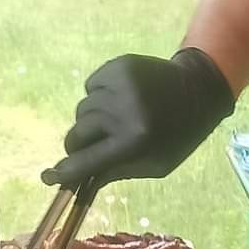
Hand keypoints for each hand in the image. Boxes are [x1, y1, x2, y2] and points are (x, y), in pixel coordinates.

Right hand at [44, 48, 234, 187]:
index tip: (49, 177)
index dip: (65, 172)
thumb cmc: (177, 135)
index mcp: (135, 141)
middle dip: (77, 145)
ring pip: (82, 110)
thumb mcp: (154, 164)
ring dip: (92, 119)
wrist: (199, 88)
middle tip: (88, 147)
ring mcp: (120, 85)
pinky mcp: (118, 66)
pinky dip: (98, 95)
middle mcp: (124, 112)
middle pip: (77, 134)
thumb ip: (115, 171)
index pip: (88, 161)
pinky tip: (120, 98)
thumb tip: (76, 181)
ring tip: (117, 118)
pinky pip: (90, 86)